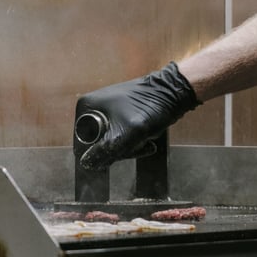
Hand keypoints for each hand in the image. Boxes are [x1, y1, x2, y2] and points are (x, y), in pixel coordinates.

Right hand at [75, 62, 200, 169]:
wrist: (174, 92)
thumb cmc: (150, 107)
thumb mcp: (126, 133)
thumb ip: (106, 150)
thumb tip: (86, 164)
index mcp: (86, 107)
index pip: (82, 144)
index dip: (100, 154)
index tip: (120, 152)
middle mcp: (93, 108)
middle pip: (99, 145)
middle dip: (120, 149)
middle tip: (137, 144)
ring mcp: (109, 111)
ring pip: (113, 143)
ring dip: (131, 147)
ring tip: (146, 139)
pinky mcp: (123, 115)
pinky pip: (124, 137)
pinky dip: (136, 141)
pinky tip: (148, 138)